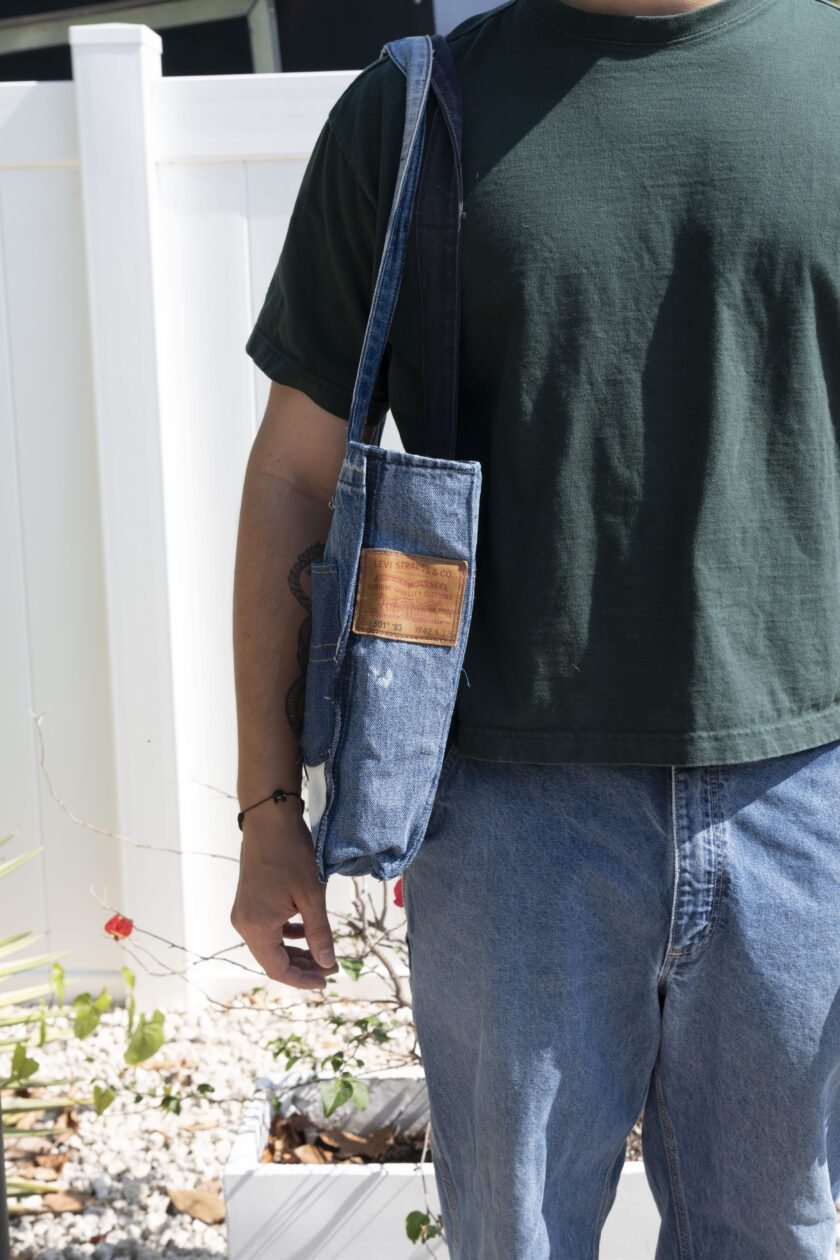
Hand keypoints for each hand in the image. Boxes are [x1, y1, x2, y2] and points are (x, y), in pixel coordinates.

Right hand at [230, 809, 339, 990]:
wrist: (269, 820)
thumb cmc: (291, 854)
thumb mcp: (312, 896)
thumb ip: (319, 933)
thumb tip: (328, 962)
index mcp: (256, 926)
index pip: (277, 969)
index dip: (303, 980)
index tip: (327, 981)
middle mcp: (244, 923)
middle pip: (272, 959)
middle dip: (302, 967)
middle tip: (330, 968)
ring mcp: (244, 912)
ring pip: (270, 945)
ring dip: (295, 951)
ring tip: (322, 953)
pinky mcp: (249, 901)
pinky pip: (267, 928)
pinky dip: (287, 934)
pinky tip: (306, 930)